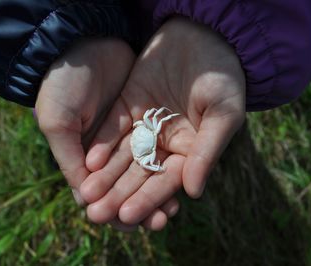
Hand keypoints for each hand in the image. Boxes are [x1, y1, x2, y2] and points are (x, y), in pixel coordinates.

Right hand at [35, 38, 178, 230]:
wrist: (83, 43)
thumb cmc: (62, 84)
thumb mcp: (57, 122)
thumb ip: (70, 159)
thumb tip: (84, 198)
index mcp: (80, 154)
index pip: (96, 191)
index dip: (110, 208)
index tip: (125, 222)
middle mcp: (103, 150)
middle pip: (123, 184)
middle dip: (139, 204)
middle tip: (158, 223)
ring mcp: (124, 134)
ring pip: (142, 169)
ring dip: (155, 190)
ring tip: (171, 210)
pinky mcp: (141, 118)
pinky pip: (155, 147)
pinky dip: (163, 163)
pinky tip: (178, 179)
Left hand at [80, 17, 245, 226]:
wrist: (205, 35)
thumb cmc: (224, 76)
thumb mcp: (223, 114)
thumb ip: (207, 152)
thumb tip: (194, 192)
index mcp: (189, 151)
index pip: (165, 182)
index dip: (148, 199)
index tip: (129, 216)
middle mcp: (164, 143)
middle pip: (138, 174)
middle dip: (118, 194)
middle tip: (98, 215)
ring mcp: (144, 124)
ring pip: (121, 155)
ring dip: (104, 175)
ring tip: (86, 195)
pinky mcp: (128, 105)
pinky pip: (113, 128)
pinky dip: (102, 144)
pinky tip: (90, 162)